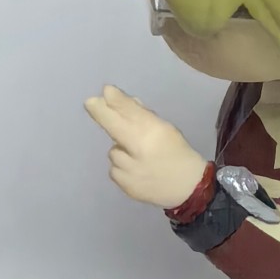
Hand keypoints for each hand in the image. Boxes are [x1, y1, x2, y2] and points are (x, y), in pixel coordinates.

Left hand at [84, 85, 207, 209]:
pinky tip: (137, 171)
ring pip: (113, 151)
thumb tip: (116, 100)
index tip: (105, 90)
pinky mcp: (126, 186)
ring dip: (121, 150)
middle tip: (90, 102)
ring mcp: (131, 170)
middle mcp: (141, 150)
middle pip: (114, 127)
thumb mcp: (165, 129)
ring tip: (137, 157)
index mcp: (155, 133)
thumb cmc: (177, 152)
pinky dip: (122, 167)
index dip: (116, 100)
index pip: (132, 112)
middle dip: (101, 113)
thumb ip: (141, 116)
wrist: (189, 188)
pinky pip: (115, 169)